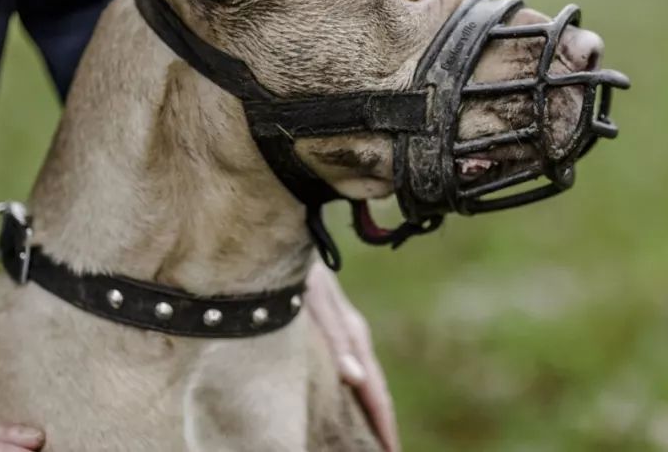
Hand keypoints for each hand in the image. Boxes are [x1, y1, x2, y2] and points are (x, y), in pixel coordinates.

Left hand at [305, 261, 399, 451]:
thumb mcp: (316, 302)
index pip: (375, 391)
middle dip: (379, 425)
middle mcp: (352, 336)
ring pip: (360, 379)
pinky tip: (345, 399)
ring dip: (366, 409)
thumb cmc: (299, 270)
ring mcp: (343, 331)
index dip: (383, 426)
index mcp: (354, 335)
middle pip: (372, 389)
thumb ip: (336, 339)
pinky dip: (352, 391)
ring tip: (369, 439)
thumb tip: (356, 379)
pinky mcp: (329, 327)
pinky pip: (347, 366)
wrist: (284, 236)